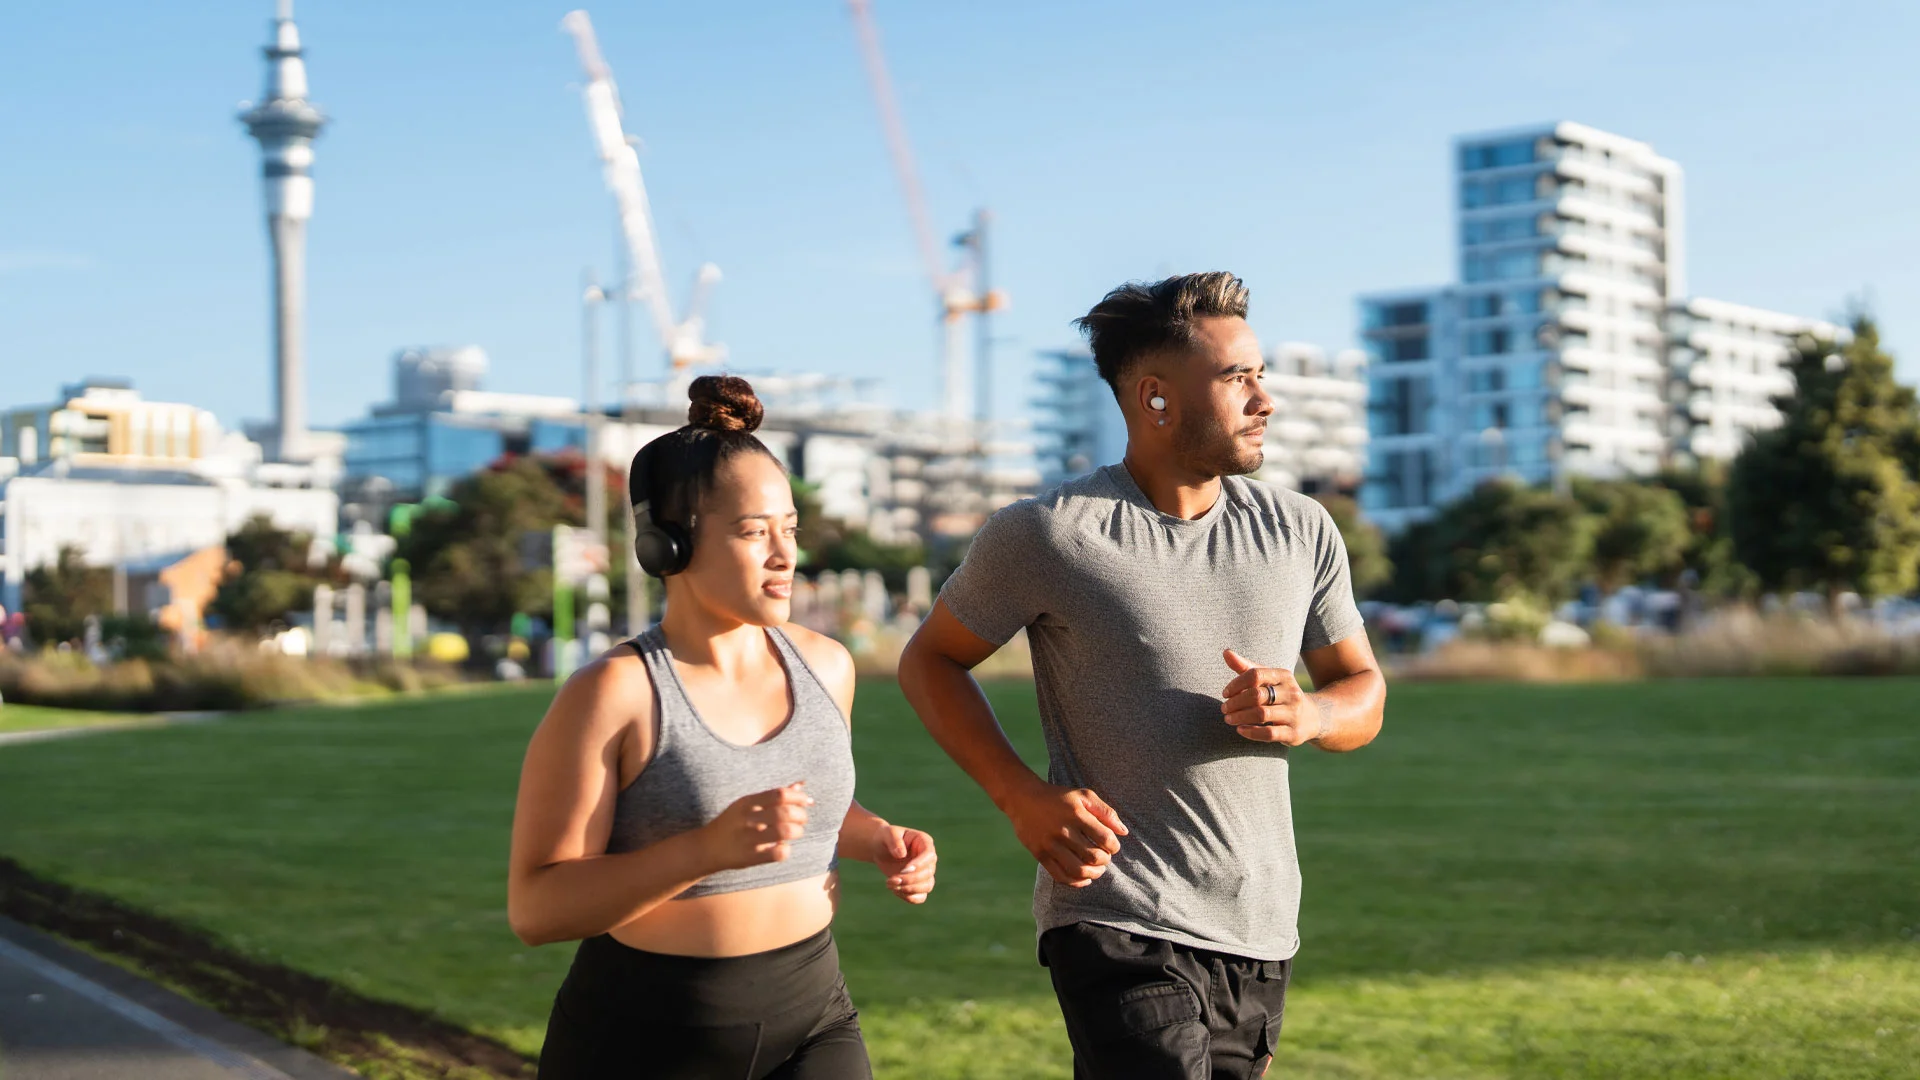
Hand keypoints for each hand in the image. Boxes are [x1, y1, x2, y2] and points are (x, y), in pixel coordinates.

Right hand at [700, 783, 810, 871]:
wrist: (706, 848)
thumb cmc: (733, 823)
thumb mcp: (748, 804)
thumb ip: (774, 795)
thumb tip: (802, 784)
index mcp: (747, 802)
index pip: (779, 794)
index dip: (798, 797)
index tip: (805, 801)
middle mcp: (747, 819)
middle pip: (784, 813)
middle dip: (801, 815)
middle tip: (802, 819)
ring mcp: (748, 839)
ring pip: (784, 832)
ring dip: (797, 831)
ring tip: (795, 832)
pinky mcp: (750, 858)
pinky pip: (777, 853)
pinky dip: (786, 849)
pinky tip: (781, 847)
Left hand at [872, 825, 936, 903]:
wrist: (881, 849)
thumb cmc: (885, 838)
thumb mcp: (887, 834)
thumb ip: (894, 841)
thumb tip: (902, 854)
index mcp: (924, 842)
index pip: (929, 855)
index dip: (919, 864)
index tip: (904, 870)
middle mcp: (928, 859)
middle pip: (928, 873)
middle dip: (909, 879)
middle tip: (891, 879)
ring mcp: (925, 873)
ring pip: (927, 886)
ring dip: (909, 889)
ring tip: (889, 884)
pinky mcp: (918, 885)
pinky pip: (921, 897)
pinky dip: (909, 898)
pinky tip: (895, 890)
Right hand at [1003, 781, 1127, 887]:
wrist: (1023, 799)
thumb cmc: (1058, 797)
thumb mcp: (1084, 796)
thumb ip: (1106, 812)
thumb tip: (1124, 832)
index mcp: (1077, 815)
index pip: (1105, 838)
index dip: (1114, 846)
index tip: (1111, 846)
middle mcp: (1063, 831)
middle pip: (1093, 856)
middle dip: (1105, 861)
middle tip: (1104, 857)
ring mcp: (1050, 844)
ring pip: (1078, 870)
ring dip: (1094, 874)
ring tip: (1097, 869)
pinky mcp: (1040, 854)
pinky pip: (1060, 876)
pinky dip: (1076, 882)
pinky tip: (1084, 879)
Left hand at [1221, 649, 1322, 745]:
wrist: (1311, 717)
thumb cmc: (1281, 694)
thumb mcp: (1268, 679)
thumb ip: (1246, 667)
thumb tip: (1226, 652)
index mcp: (1284, 676)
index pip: (1255, 675)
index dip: (1236, 684)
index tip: (1225, 693)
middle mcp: (1291, 693)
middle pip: (1257, 695)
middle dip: (1236, 702)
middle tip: (1224, 709)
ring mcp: (1294, 713)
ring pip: (1261, 714)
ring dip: (1240, 717)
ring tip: (1229, 719)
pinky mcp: (1293, 733)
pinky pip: (1269, 733)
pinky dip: (1251, 732)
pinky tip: (1240, 730)